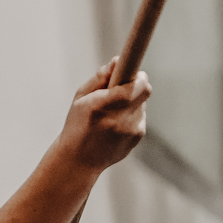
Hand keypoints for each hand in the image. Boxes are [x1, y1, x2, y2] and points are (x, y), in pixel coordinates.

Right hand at [57, 57, 150, 171]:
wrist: (79, 160)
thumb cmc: (77, 124)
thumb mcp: (81, 97)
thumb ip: (100, 78)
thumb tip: (117, 61)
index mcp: (102, 106)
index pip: (134, 86)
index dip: (138, 76)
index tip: (136, 73)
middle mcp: (120, 119)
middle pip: (145, 91)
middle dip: (136, 85)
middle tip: (123, 86)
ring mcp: (131, 131)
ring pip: (142, 104)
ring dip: (132, 102)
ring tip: (113, 111)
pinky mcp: (137, 138)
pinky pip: (140, 117)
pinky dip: (131, 116)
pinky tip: (115, 125)